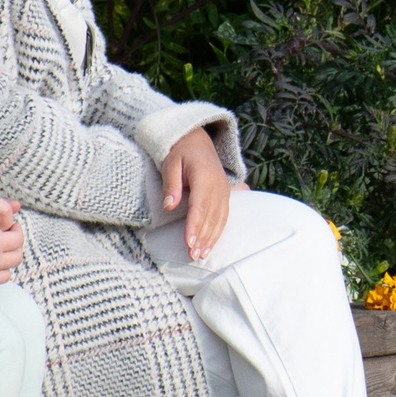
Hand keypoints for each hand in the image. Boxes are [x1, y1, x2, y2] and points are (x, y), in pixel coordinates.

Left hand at [162, 126, 231, 261]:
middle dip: (202, 237)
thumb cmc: (181, 152)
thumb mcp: (171, 163)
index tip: (188, 241)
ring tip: (201, 255)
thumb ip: (171, 184)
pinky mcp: (226, 195)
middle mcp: (218, 184)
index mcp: (204, 175)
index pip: (199, 204)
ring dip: (211, 238)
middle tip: (193, 255)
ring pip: (219, 218)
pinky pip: (224, 216)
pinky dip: (217, 232)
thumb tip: (168, 205)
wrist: (198, 141)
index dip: (194, 224)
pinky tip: (210, 245)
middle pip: (211, 215)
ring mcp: (224, 190)